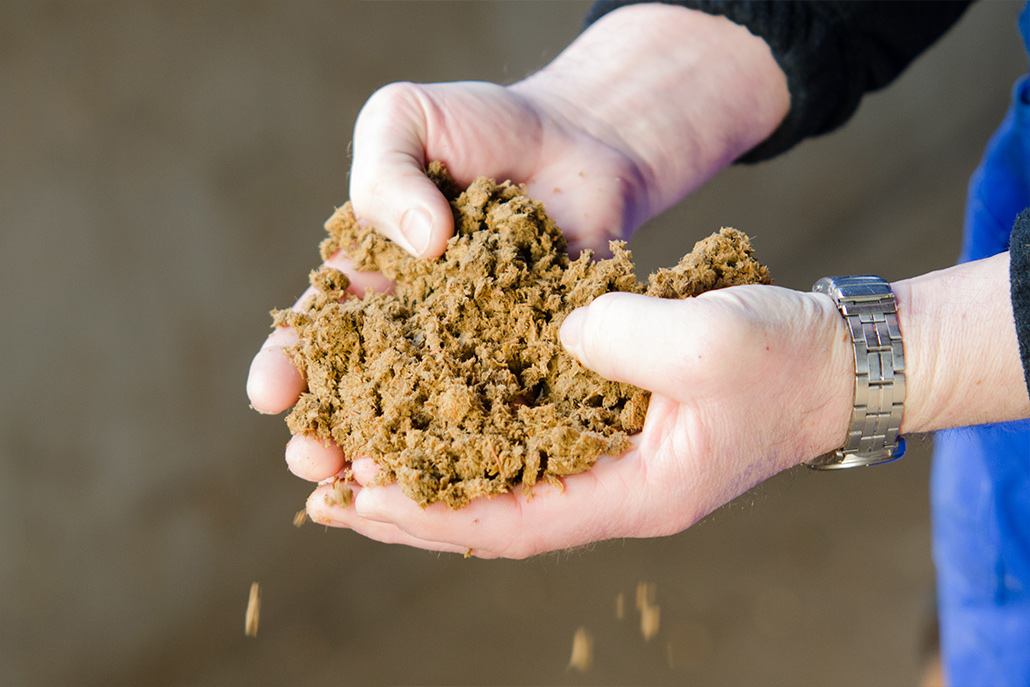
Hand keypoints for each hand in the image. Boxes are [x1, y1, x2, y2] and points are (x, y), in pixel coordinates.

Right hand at [247, 3, 788, 415]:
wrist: (575, 140)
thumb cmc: (478, 125)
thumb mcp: (405, 119)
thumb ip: (387, 173)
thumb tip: (422, 242)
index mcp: (363, 278)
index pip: (313, 331)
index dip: (287, 366)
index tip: (272, 396)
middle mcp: (411, 327)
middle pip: (362, 395)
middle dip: (331, 434)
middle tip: (318, 467)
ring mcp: (472, 348)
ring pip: (431, 416)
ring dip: (403, 456)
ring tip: (382, 487)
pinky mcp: (535, 357)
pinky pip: (512, 401)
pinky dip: (493, 436)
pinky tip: (478, 467)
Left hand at [302, 285, 853, 557]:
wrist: (828, 361)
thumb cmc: (784, 360)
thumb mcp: (717, 342)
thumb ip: (631, 338)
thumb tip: (559, 331)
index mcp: (634, 493)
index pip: (510, 520)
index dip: (429, 510)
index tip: (355, 494)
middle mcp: (608, 488)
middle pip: (485, 513)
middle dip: (403, 503)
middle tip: (321, 486)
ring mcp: (604, 460)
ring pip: (494, 481)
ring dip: (421, 472)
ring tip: (345, 459)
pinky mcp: (602, 424)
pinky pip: (517, 442)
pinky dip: (461, 436)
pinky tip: (419, 417)